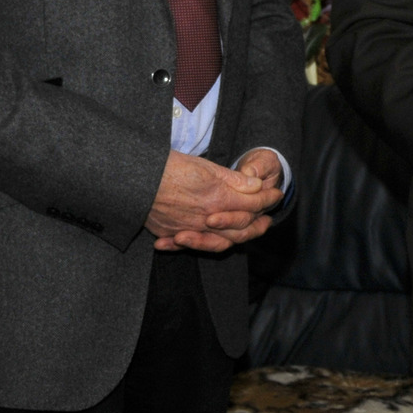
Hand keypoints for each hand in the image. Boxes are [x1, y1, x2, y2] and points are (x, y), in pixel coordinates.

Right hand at [147, 151, 281, 252]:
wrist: (136, 178)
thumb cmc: (171, 167)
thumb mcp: (206, 167)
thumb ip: (233, 180)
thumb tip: (256, 186)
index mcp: (218, 200)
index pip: (252, 203)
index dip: (267, 199)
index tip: (276, 194)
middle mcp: (206, 220)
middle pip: (240, 228)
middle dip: (258, 224)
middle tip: (268, 220)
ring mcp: (188, 230)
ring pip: (219, 241)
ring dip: (235, 238)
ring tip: (246, 234)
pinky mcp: (169, 233)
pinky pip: (188, 245)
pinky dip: (196, 245)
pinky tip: (200, 241)